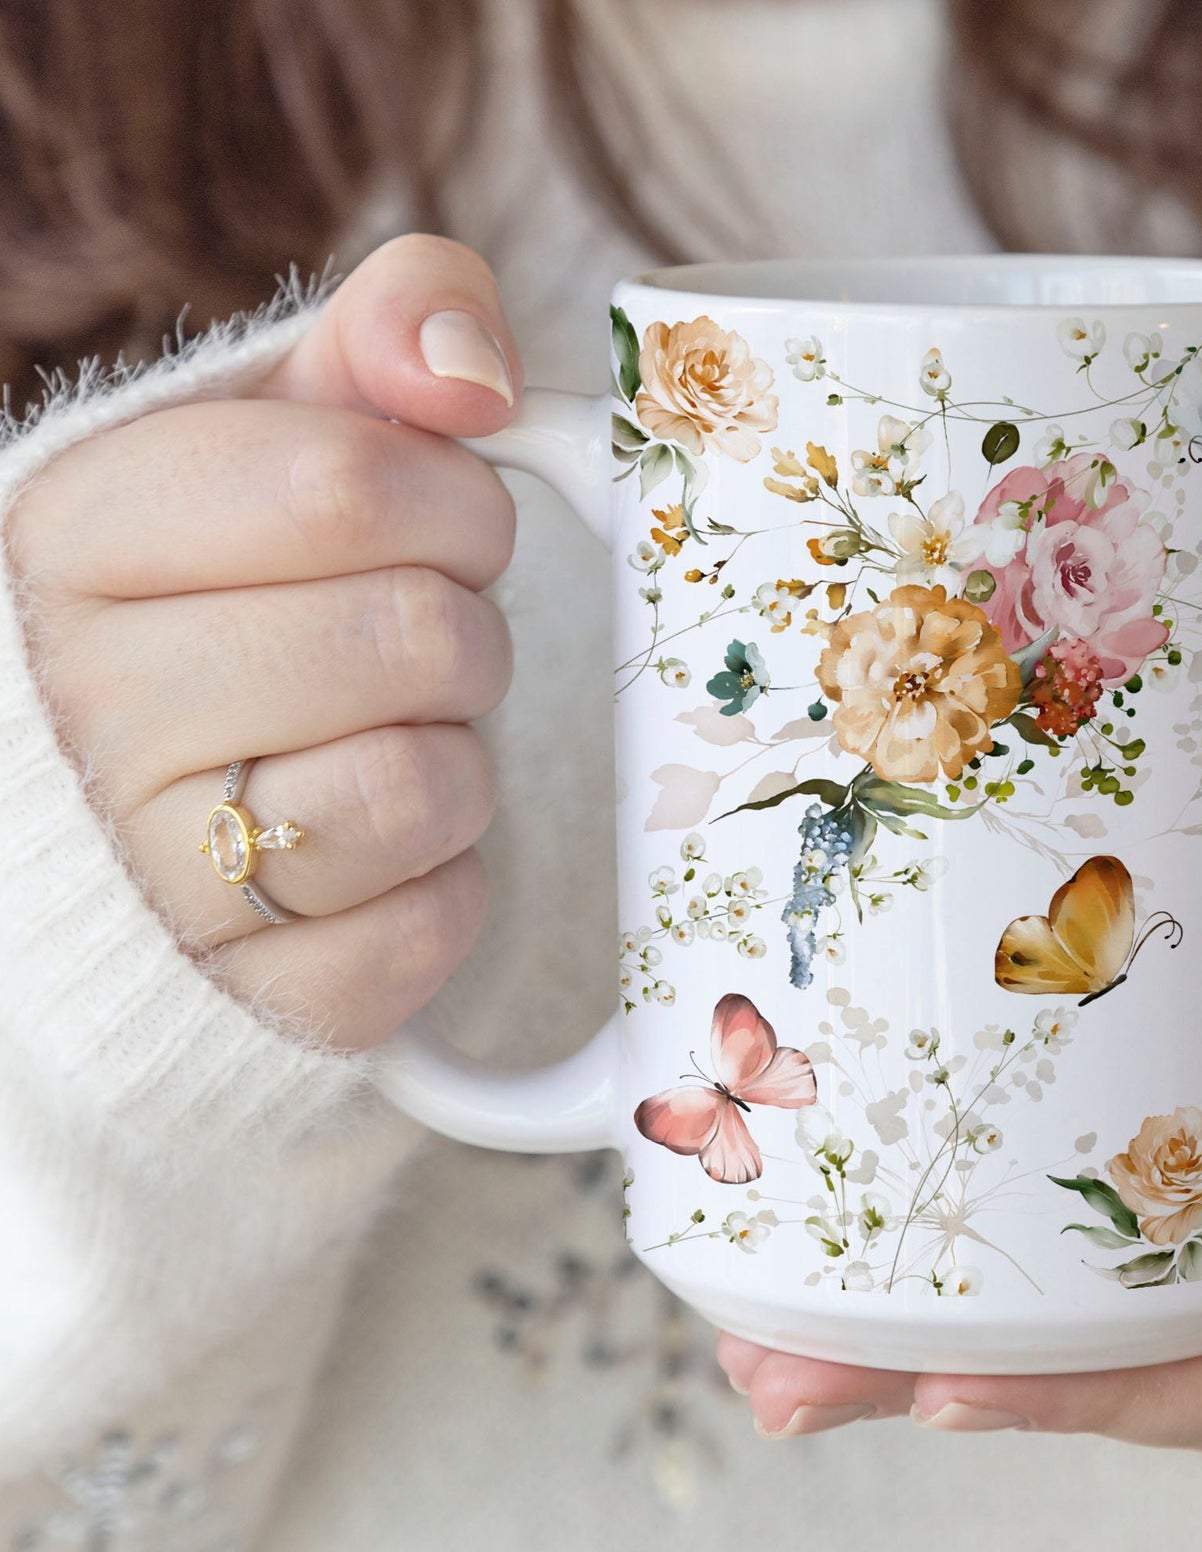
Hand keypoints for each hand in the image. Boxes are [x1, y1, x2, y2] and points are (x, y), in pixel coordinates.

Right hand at [5, 235, 523, 1047]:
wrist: (155, 811)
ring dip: (457, 755)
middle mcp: (85, 710)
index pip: (345, 482)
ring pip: (430, 784)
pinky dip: (447, 883)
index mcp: (71, 538)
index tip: (440, 521)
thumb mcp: (286, 431)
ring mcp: (157, 874)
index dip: (451, 498)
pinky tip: (377, 853)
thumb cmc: (244, 597)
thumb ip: (382, 337)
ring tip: (384, 740)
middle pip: (413, 634)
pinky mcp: (258, 994)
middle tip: (413, 643)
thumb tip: (468, 363)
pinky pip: (435, 923)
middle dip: (464, 628)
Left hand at [718, 1085, 1201, 1451]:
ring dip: (888, 1325)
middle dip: (914, 1380)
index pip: (1192, 1387)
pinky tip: (829, 1239)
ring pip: (1033, 1318)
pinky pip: (1045, 1250)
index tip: (944, 1389)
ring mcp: (1187, 1278)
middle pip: (1071, 1371)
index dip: (1067, 1395)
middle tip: (769, 1378)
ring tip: (745, 1329)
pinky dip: (937, 1252)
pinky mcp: (1153, 1220)